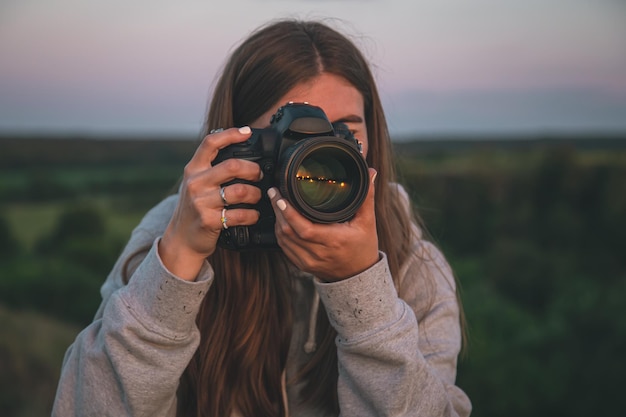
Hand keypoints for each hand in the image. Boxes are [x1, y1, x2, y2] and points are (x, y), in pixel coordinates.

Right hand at [159, 127, 262, 280]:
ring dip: (256, 194)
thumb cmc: (195, 208)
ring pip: (240, 191)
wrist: (181, 239)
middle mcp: (196, 183)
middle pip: (233, 166)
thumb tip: (240, 153)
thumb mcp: (197, 184)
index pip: (210, 143)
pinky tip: (254, 215)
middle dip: (253, 170)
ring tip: (257, 197)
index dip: (231, 134)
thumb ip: (212, 169)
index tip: (247, 132)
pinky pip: (240, 215)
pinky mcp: (209, 221)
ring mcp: (201, 202)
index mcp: (194, 169)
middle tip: (259, 175)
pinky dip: (252, 215)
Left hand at [268, 168, 379, 281]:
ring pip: (283, 240)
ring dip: (277, 221)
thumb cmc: (363, 248)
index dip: (289, 213)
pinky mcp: (302, 265)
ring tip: (276, 203)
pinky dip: (280, 233)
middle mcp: (319, 253)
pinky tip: (281, 221)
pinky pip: (285, 248)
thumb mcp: (367, 222)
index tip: (282, 197)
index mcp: (333, 241)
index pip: (304, 229)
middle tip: (274, 193)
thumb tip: (371, 173)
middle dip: (278, 210)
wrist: (359, 275)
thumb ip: (367, 197)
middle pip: (288, 232)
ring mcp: (308, 261)